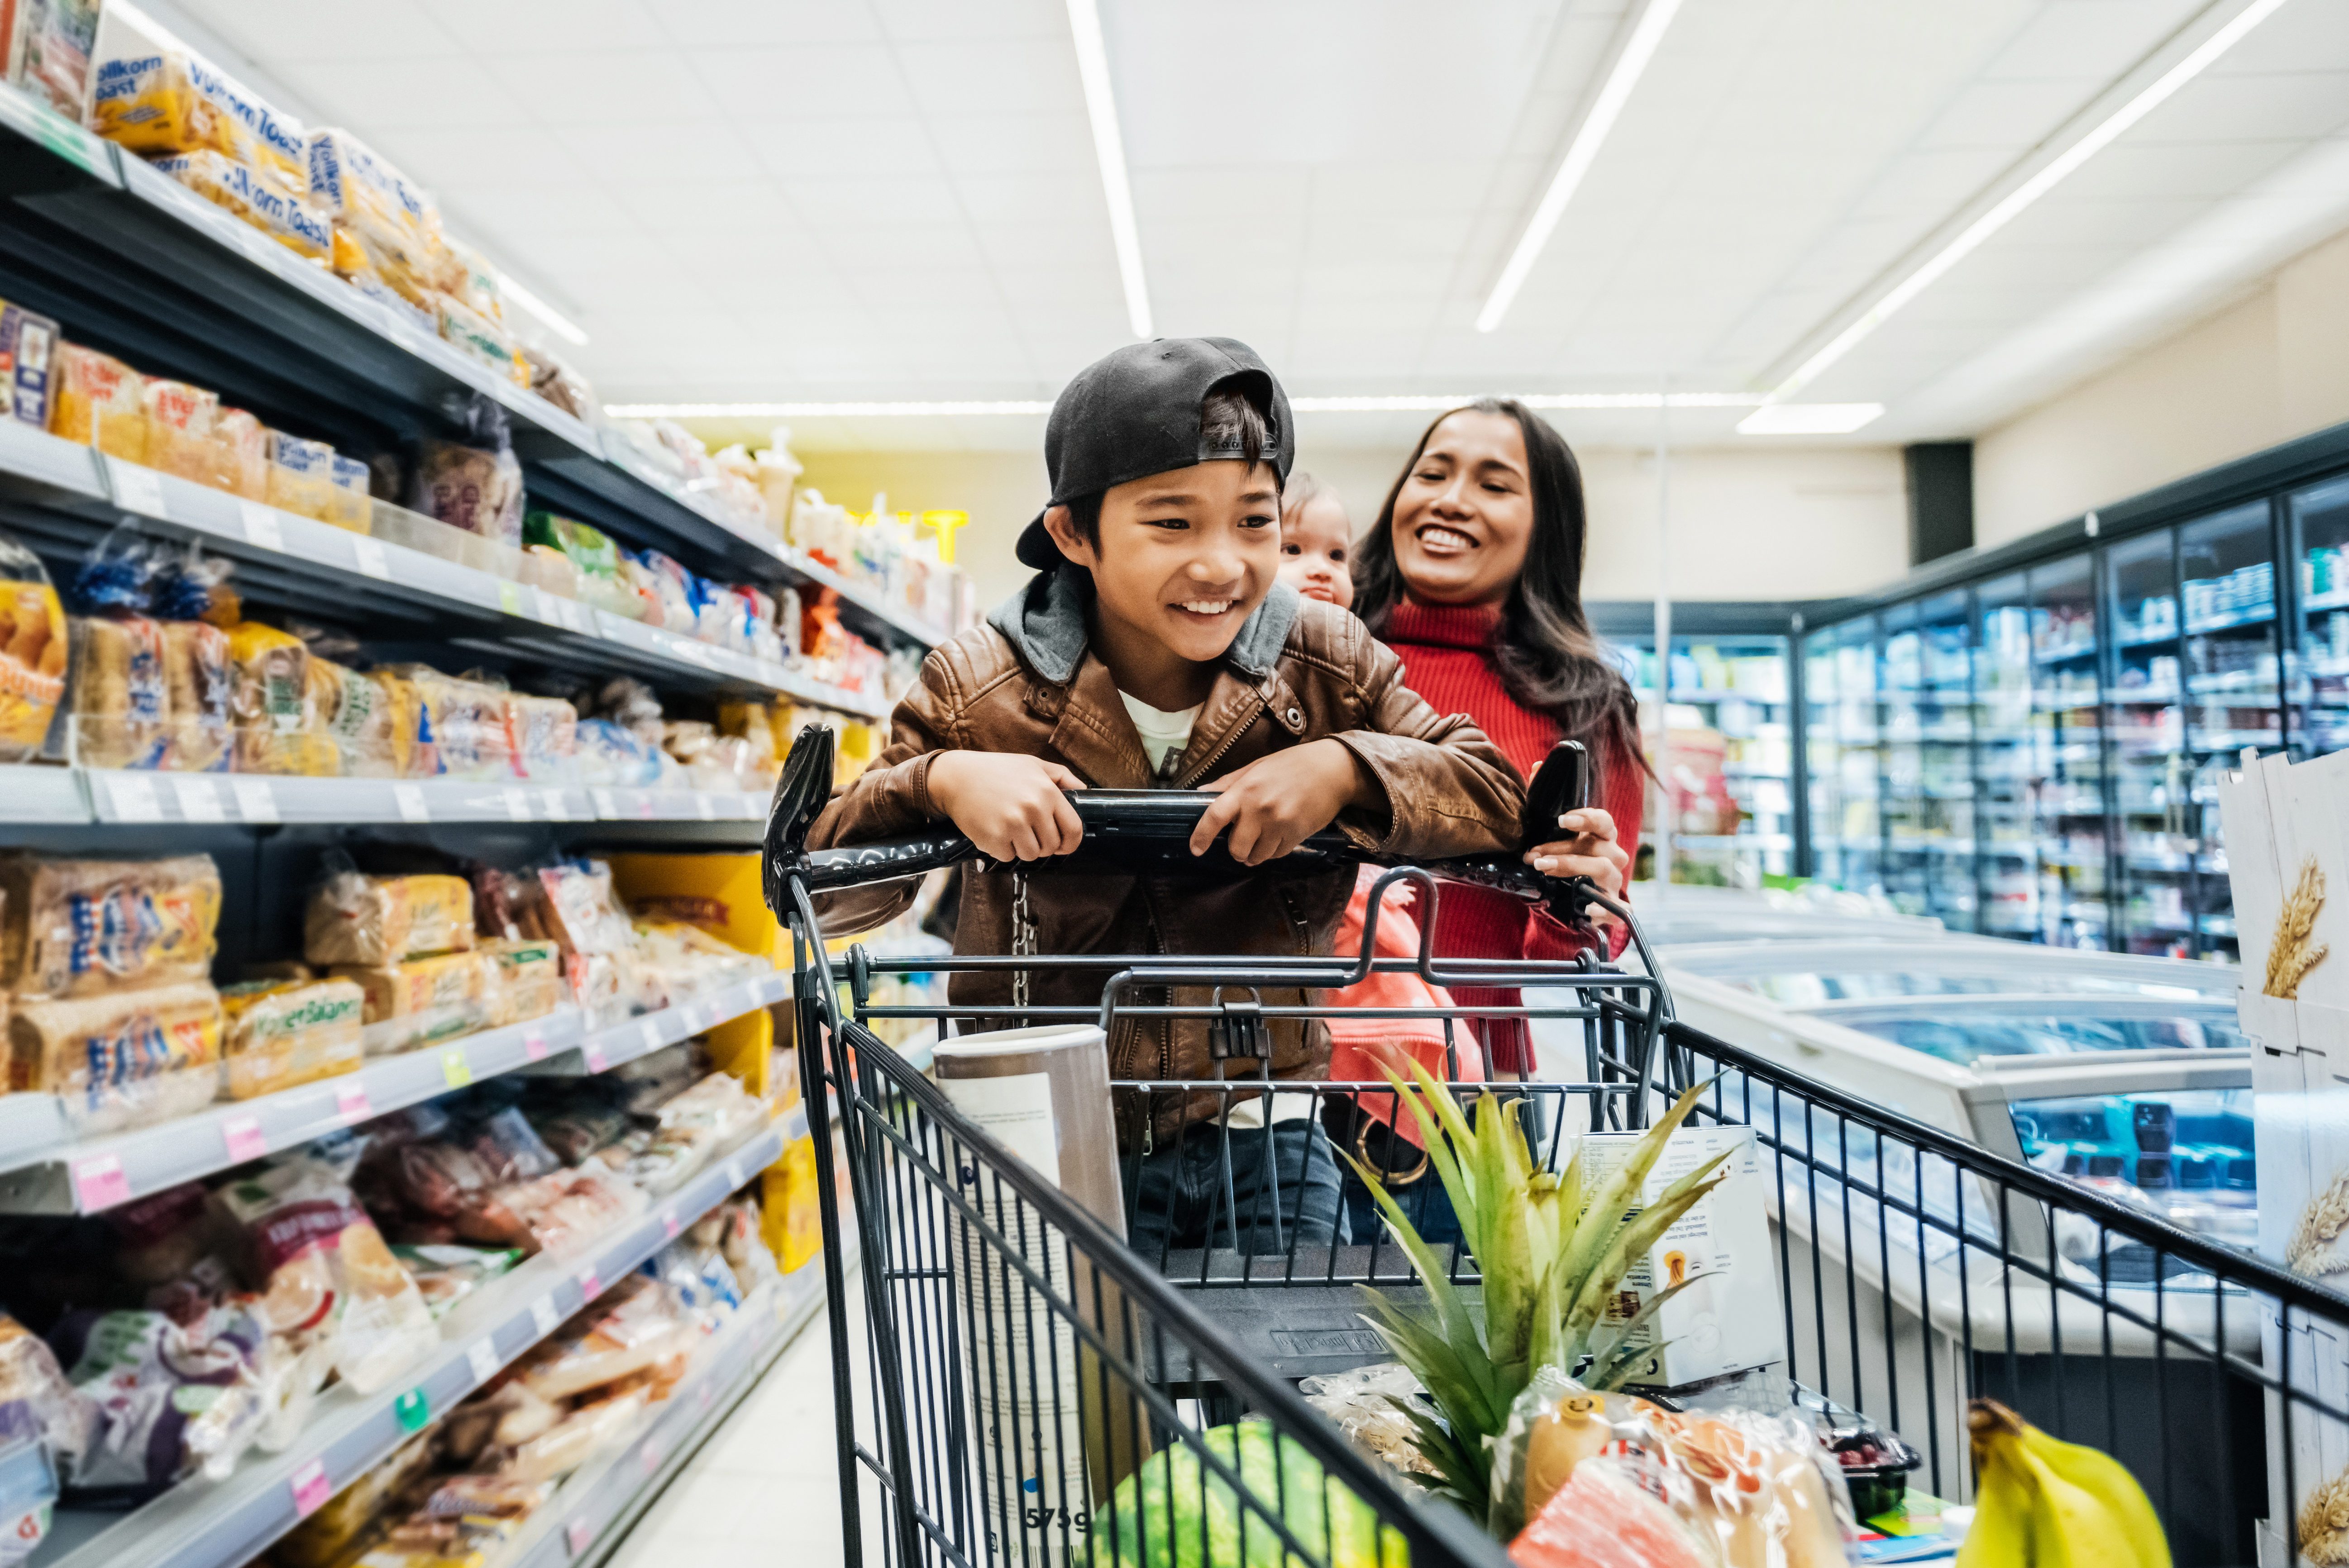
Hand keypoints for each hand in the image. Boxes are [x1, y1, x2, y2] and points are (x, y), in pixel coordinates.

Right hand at [928, 752, 1084, 861]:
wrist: (956, 777)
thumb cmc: (996, 770)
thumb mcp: (1033, 764)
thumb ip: (1062, 777)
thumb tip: (1084, 792)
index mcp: (1048, 792)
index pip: (1073, 830)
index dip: (1071, 843)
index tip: (1063, 845)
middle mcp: (1033, 809)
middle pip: (1051, 847)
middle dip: (1041, 844)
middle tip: (1026, 831)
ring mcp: (1013, 825)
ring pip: (1031, 855)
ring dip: (1022, 847)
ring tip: (1009, 828)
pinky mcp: (994, 838)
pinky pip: (1009, 857)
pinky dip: (1002, 849)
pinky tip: (994, 830)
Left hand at [1190, 739, 1373, 864]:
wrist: (1332, 770)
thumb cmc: (1292, 765)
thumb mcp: (1256, 767)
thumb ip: (1228, 783)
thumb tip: (1200, 794)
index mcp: (1246, 789)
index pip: (1215, 816)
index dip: (1201, 836)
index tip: (1195, 849)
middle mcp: (1260, 809)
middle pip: (1236, 847)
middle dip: (1236, 850)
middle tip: (1240, 842)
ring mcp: (1279, 824)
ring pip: (1256, 856)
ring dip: (1255, 854)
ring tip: (1261, 840)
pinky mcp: (1296, 835)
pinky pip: (1277, 855)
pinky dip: (1273, 851)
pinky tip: (1278, 837)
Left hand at [1525, 806, 1628, 906]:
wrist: (1581, 901)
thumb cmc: (1571, 868)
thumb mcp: (1564, 853)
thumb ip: (1551, 850)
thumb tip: (1530, 856)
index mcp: (1604, 839)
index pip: (1603, 822)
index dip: (1586, 818)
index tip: (1562, 820)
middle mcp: (1613, 858)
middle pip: (1597, 846)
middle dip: (1563, 850)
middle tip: (1536, 857)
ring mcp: (1614, 882)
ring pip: (1603, 868)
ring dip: (1571, 867)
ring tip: (1544, 868)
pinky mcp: (1614, 906)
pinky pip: (1616, 907)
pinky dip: (1603, 909)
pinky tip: (1587, 909)